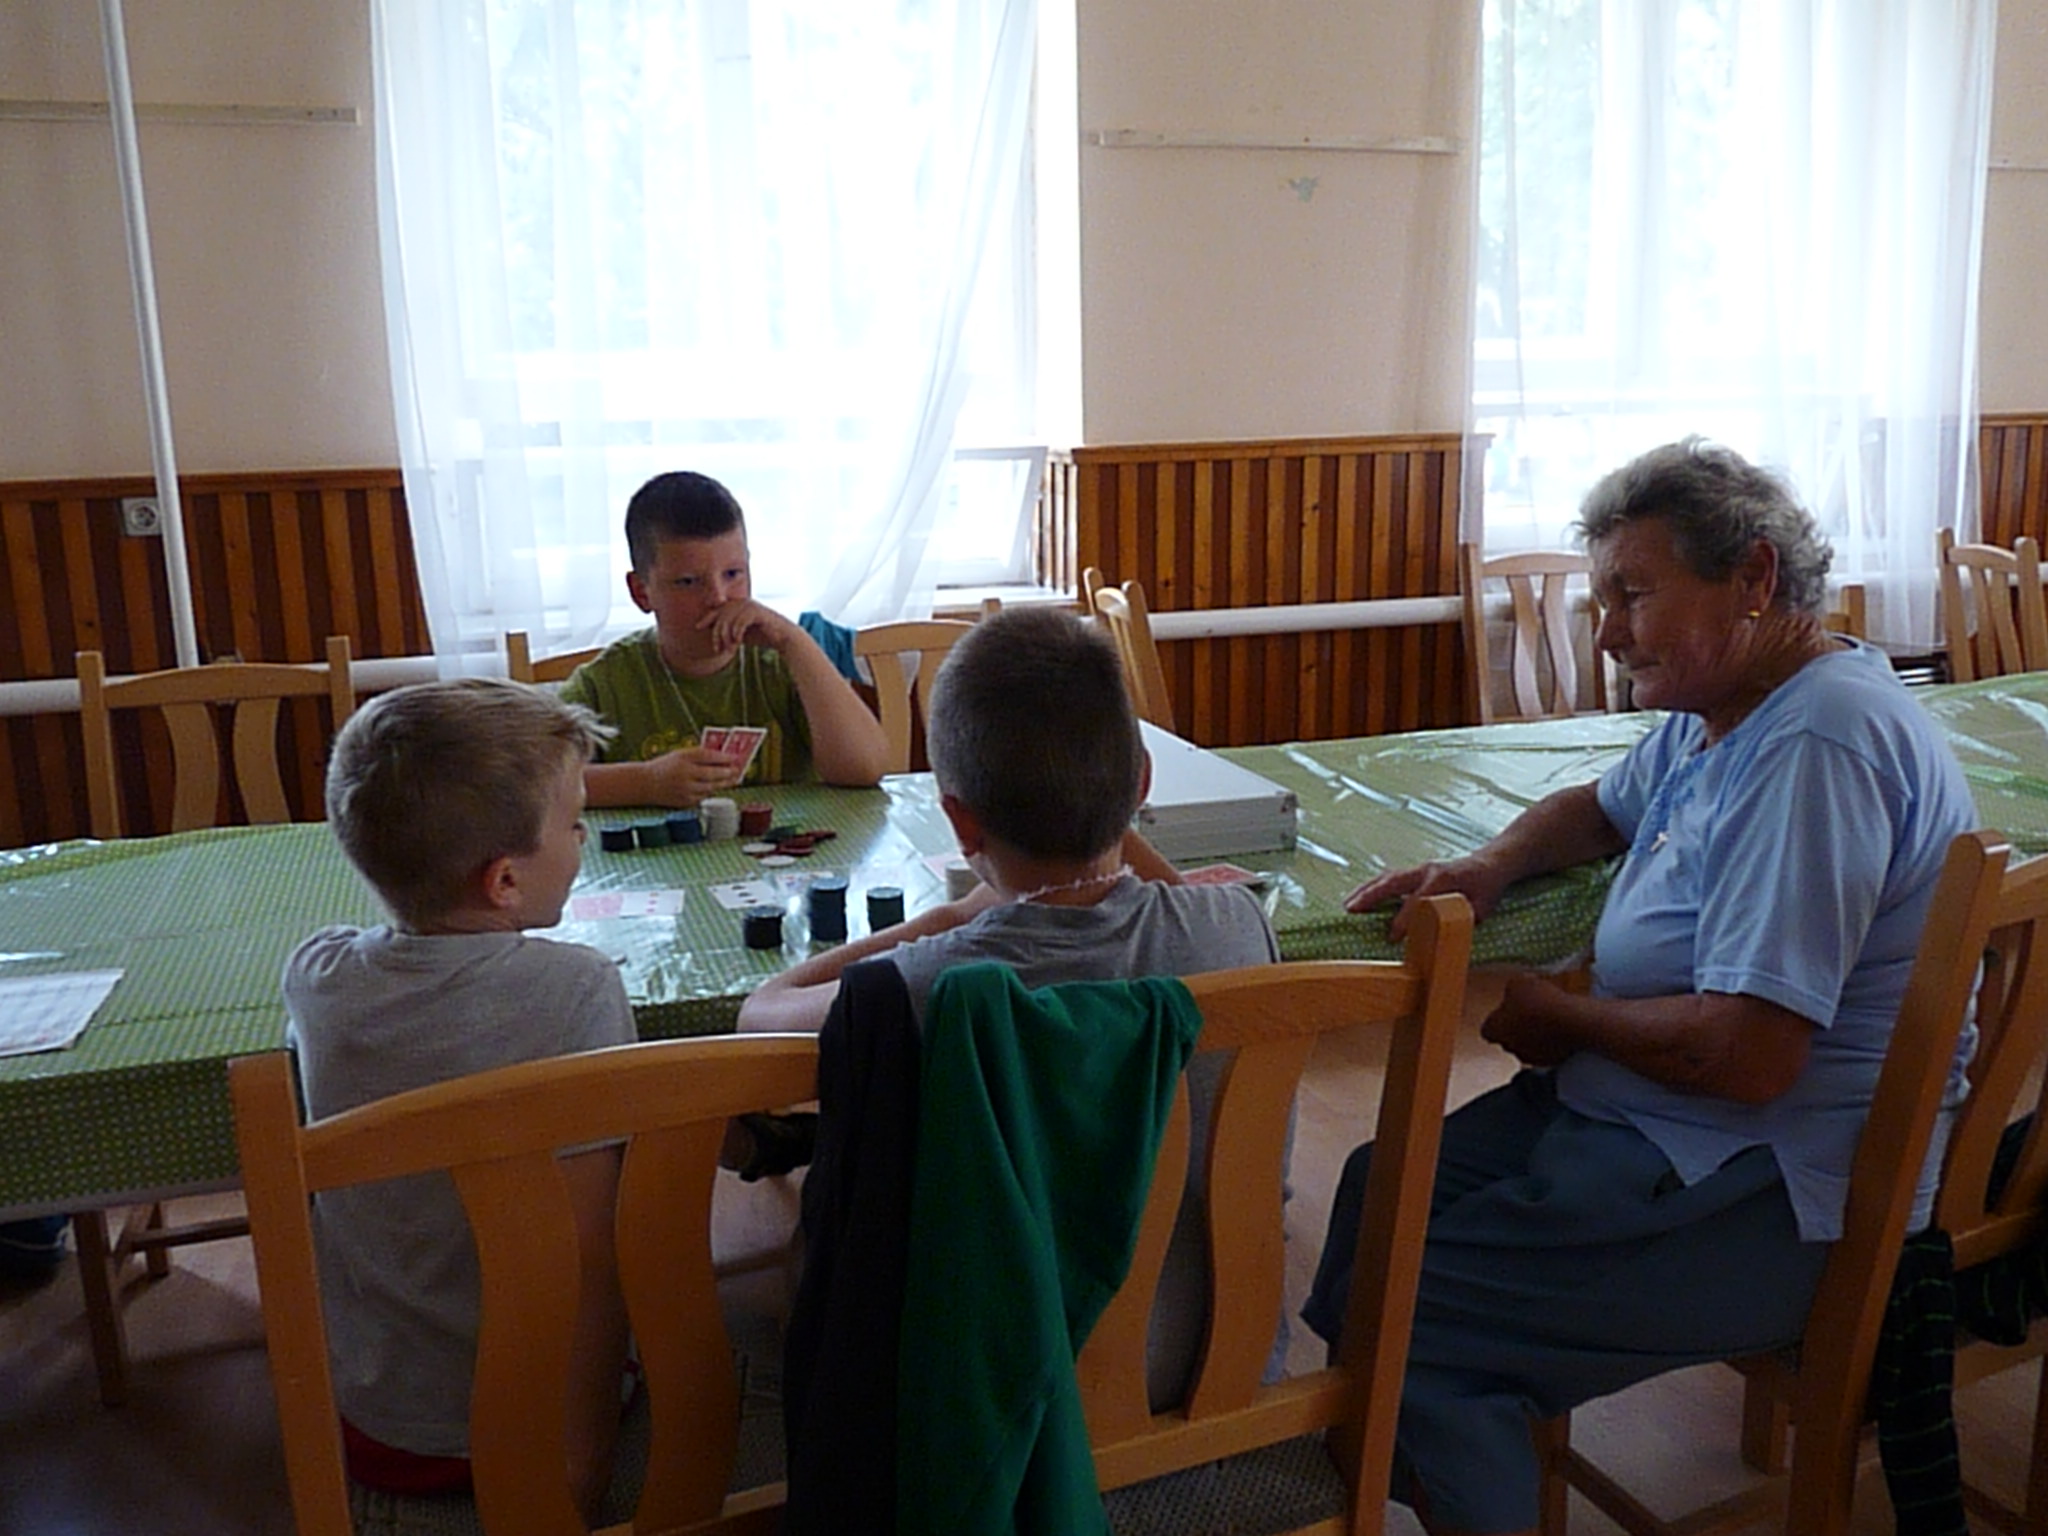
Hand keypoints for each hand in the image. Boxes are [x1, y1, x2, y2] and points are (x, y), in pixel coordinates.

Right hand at [643, 745, 745, 806]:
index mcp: (682, 759)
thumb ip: (699, 755)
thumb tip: (722, 758)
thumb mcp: (680, 755)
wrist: (645, 784)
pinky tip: (716, 787)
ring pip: (711, 787)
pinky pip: (704, 796)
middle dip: (728, 773)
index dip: (723, 757)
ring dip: (723, 783)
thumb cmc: (664, 767)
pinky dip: (710, 791)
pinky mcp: (685, 802)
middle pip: (712, 774)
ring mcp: (685, 790)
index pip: (707, 756)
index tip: (734, 757)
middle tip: (737, 771)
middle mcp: (684, 774)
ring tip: (732, 780)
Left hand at [698, 598, 794, 656]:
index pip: (718, 609)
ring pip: (729, 620)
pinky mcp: (757, 612)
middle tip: (718, 649)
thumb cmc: (762, 636)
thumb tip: (713, 634)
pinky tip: (738, 642)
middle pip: (721, 615)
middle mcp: (743, 602)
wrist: (783, 638)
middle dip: (717, 634)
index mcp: (738, 604)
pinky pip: (740, 622)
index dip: (707, 618)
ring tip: (730, 649)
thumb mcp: (740, 633)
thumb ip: (728, 630)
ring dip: (727, 637)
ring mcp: (750, 605)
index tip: (698, 627)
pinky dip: (737, 633)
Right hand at [1343, 854, 1509, 937]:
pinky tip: (1359, 898)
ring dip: (1365, 890)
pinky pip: (1389, 878)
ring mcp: (1419, 869)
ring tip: (1348, 905)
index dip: (1404, 920)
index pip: (1418, 901)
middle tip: (1351, 910)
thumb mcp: (1482, 907)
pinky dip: (1372, 888)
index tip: (1392, 938)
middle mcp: (1427, 870)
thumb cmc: (1486, 888)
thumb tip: (1445, 933)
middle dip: (1371, 896)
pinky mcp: (1414, 872)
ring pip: (1387, 878)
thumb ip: (1462, 918)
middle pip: (1392, 882)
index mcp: (1443, 879)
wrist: (1490, 864)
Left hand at [1479, 973, 1577, 1067]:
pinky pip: (1549, 1050)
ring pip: (1530, 1045)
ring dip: (1536, 1034)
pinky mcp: (1554, 1061)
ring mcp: (1532, 1057)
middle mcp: (1510, 1048)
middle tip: (1529, 1009)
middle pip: (1509, 1038)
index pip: (1487, 1029)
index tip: (1507, 1007)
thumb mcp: (1518, 983)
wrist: (1571, 1021)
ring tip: (1548, 1015)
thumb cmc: (1538, 1001)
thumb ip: (1512, 989)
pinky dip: (1553, 1040)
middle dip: (1516, 1026)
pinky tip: (1561, 1024)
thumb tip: (1515, 991)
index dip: (1497, 1018)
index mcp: (1494, 1030)